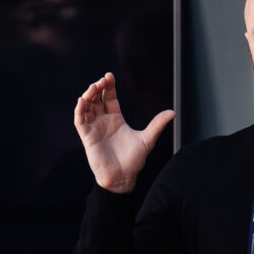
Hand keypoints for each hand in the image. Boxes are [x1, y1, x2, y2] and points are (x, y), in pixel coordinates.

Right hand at [72, 72, 173, 192]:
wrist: (123, 177)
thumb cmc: (134, 160)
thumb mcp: (148, 139)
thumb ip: (158, 125)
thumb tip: (173, 112)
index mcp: (116, 118)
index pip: (109, 97)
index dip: (108, 86)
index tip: (109, 75)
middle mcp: (103, 121)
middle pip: (96, 99)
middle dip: (97, 88)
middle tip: (101, 80)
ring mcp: (94, 128)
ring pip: (86, 107)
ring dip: (87, 96)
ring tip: (92, 88)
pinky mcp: (87, 137)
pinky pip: (79, 121)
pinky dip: (79, 110)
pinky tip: (82, 101)